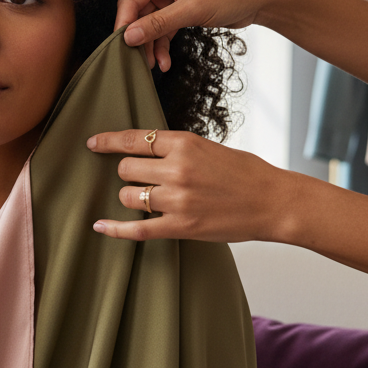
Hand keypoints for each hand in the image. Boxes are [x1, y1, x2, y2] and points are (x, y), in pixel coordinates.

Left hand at [86, 128, 292, 242]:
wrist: (274, 202)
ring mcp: (178, 200)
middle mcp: (177, 169)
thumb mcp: (208, 148)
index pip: (133, 139)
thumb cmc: (244, 173)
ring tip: (146, 199)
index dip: (108, 141)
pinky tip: (100, 226)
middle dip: (127, 173)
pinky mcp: (181, 227)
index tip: (93, 144)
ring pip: (127, 196)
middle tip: (140, 178)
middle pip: (126, 168)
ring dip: (130, 197)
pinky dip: (115, 229)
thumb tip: (143, 150)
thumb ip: (176, 149)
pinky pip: (136, 229)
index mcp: (184, 144)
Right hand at [115, 0, 285, 71]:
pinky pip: (163, 29)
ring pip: (150, 25)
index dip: (124, 24)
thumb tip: (129, 36)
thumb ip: (158, 24)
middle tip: (137, 61)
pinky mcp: (179, 8)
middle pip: (138, 14)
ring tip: (155, 66)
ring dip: (152, 46)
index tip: (121, 47)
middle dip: (140, 39)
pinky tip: (165, 61)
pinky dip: (163, 45)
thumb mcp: (192, 9)